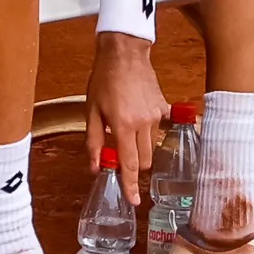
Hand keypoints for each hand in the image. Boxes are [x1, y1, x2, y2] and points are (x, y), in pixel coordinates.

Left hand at [83, 30, 165, 206]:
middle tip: (119, 155)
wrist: (124, 53)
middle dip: (134, 165)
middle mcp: (143, 124)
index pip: (129, 165)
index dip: (131, 185)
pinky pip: (159, 128)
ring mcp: (155, 116)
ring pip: (152, 146)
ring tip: (125, 129)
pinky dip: (149, 131)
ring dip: (140, 147)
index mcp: (123, 127)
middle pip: (144, 160)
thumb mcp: (91, 111)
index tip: (133, 200)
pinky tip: (139, 118)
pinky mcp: (162, 107)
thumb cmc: (105, 79)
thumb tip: (95, 166)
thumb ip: (93, 142)